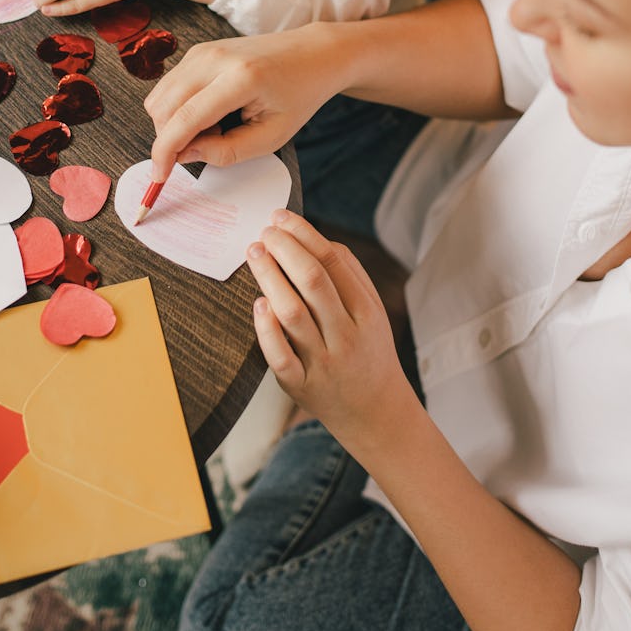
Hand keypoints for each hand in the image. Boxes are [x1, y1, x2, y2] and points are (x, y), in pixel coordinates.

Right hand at [145, 23, 341, 178]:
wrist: (311, 54)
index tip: (159, 176)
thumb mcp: (272, 136)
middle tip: (210, 145)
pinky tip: (210, 113)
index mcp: (240, 78)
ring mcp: (202, 50)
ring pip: (160, 97)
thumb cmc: (298, 96)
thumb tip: (184, 155)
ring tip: (215, 127)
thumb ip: (227, 152)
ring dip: (174, 124)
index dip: (165, 151)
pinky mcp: (197, 51)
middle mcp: (215, 58)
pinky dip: (178, 109)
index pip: (186, 117)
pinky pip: (169, 87)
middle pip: (164, 107)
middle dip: (171, 139)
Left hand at [246, 211, 414, 453]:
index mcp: (366, 312)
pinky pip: (280, 357)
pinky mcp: (301, 387)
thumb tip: (317, 239)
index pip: (333, 262)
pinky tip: (258, 304)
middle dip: (285, 249)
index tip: (280, 217)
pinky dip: (266, 330)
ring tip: (254, 254)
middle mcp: (346, 336)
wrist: (376, 412)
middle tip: (263, 232)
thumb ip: (351, 275)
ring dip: (270, 278)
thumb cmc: (368, 352)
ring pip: (293, 314)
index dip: (304, 234)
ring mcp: (323, 363)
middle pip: (313, 281)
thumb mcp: (372, 312)